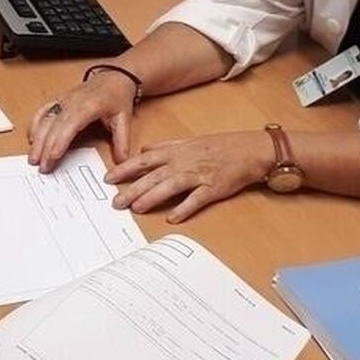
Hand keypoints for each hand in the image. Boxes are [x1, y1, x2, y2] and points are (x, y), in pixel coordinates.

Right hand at [27, 70, 137, 172]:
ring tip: (33, 158)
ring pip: (45, 119)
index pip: (71, 124)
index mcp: (89, 105)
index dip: (60, 140)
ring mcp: (64, 100)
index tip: (53, 156)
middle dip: (46, 147)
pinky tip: (31, 138)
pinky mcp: (59, 100)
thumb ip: (122, 141)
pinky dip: (35, 124)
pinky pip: (43, 111)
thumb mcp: (124, 119)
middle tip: (42, 166)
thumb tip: (121, 162)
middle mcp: (72, 102)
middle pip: (54, 126)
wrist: (114, 76)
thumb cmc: (117, 96)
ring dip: (37, 139)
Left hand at [105, 131, 273, 222]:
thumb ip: (166, 146)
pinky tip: (172, 218)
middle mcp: (184, 162)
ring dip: (153, 197)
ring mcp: (199, 175)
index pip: (145, 159)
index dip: (125, 168)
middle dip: (133, 188)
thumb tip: (145, 149)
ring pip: (171, 186)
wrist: (250, 150)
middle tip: (116, 202)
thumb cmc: (220, 146)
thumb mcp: (190, 141)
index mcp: (177, 151)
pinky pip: (197, 199)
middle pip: (153, 175)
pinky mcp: (214, 188)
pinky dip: (184, 208)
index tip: (109, 178)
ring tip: (137, 208)